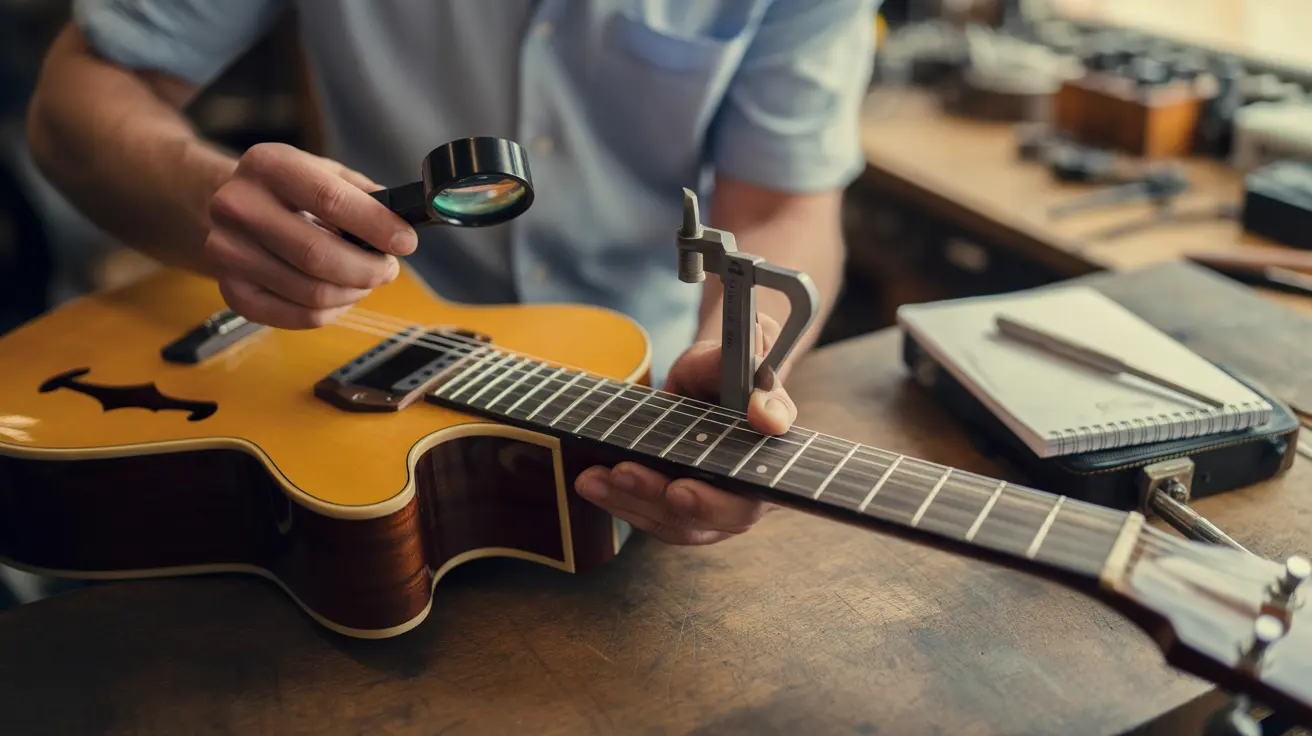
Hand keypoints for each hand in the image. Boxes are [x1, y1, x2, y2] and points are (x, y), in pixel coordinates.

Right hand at [203, 142, 418, 328]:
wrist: (232, 209)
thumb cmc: (290, 192)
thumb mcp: (323, 172)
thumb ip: (364, 195)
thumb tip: (402, 224)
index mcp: (268, 165)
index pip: (329, 199)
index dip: (376, 225)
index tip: (406, 242)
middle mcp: (238, 206)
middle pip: (317, 255)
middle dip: (368, 269)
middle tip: (388, 269)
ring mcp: (228, 252)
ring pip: (312, 292)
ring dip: (353, 292)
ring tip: (364, 279)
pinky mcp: (232, 291)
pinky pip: (299, 317)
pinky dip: (332, 311)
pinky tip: (340, 295)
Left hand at [574, 313, 796, 544]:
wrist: (696, 396)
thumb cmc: (718, 374)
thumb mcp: (724, 355)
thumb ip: (745, 346)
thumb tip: (759, 345)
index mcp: (775, 443)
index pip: (784, 445)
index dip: (772, 446)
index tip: (760, 422)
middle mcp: (754, 485)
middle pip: (738, 510)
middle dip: (702, 502)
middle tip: (672, 489)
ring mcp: (717, 508)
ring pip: (687, 522)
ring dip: (643, 502)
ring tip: (599, 479)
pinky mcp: (681, 517)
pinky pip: (654, 520)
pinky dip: (621, 504)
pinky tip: (592, 484)